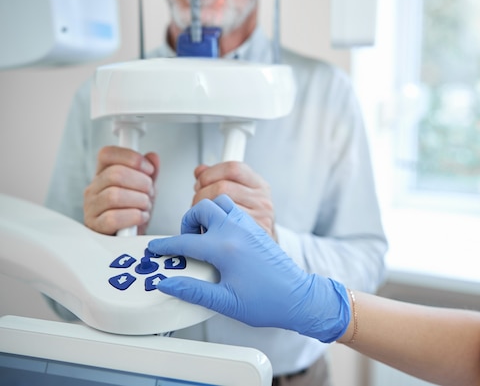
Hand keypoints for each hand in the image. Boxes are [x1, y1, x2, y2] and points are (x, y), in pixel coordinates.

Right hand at [84, 146, 158, 234]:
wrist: (129, 239)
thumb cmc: (133, 212)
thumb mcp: (144, 189)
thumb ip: (149, 173)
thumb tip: (152, 157)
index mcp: (103, 174)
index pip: (107, 154)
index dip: (131, 158)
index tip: (148, 169)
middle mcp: (94, 188)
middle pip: (116, 174)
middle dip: (141, 183)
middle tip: (149, 192)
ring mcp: (91, 207)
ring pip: (114, 195)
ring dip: (139, 201)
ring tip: (145, 207)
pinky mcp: (95, 226)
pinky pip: (113, 218)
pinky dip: (133, 217)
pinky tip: (140, 217)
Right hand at [148, 195, 350, 342]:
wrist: (298, 298)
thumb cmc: (268, 301)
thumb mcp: (224, 302)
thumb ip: (192, 291)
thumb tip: (168, 284)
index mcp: (225, 248)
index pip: (185, 242)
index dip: (165, 246)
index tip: (156, 249)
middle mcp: (237, 231)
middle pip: (202, 208)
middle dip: (187, 222)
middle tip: (185, 242)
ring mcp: (249, 227)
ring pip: (220, 202)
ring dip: (206, 214)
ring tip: (203, 236)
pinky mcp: (257, 229)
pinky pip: (234, 210)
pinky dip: (221, 215)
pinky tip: (220, 237)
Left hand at [193, 162, 276, 239]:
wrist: (262, 249)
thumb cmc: (249, 221)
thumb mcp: (241, 194)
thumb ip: (220, 179)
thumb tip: (200, 171)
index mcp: (259, 186)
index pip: (233, 169)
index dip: (211, 173)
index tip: (201, 182)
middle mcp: (262, 201)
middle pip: (222, 188)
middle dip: (201, 194)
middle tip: (197, 203)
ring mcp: (258, 219)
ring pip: (218, 206)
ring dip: (201, 212)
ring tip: (201, 217)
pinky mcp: (250, 236)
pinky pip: (219, 227)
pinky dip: (206, 227)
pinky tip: (207, 229)